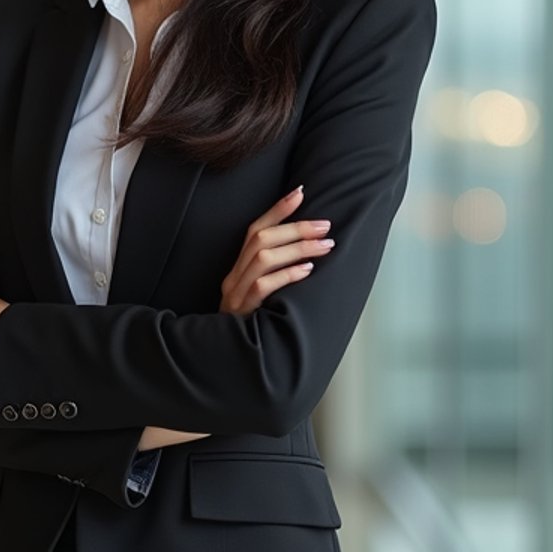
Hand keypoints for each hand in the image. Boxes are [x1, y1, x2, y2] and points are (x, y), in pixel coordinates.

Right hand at [219, 185, 333, 314]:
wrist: (226, 360)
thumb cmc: (251, 325)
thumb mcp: (258, 295)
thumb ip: (274, 273)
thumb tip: (310, 251)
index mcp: (236, 269)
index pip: (254, 230)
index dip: (277, 210)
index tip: (300, 192)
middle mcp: (233, 277)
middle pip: (260, 240)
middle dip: (296, 228)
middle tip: (326, 225)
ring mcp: (235, 294)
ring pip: (263, 258)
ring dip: (298, 248)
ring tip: (325, 245)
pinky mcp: (242, 312)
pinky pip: (263, 286)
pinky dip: (287, 275)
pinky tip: (308, 271)